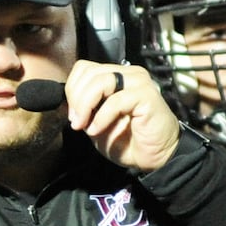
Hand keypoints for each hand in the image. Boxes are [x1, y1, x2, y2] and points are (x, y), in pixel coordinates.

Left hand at [65, 61, 179, 171]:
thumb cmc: (128, 140)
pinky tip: (97, 130)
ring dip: (85, 105)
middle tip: (76, 122)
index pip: (85, 68)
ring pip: (100, 81)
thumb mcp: (97, 122)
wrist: (155, 157)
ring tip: (84, 126)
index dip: (72, 88)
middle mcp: (128, 74)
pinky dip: (101, 117)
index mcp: (116, 76)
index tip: (72, 114)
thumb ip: (86, 108)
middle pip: (89, 72)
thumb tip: (69, 103)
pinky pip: (116, 101)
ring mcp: (139, 82)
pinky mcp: (147, 96)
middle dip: (76, 98)